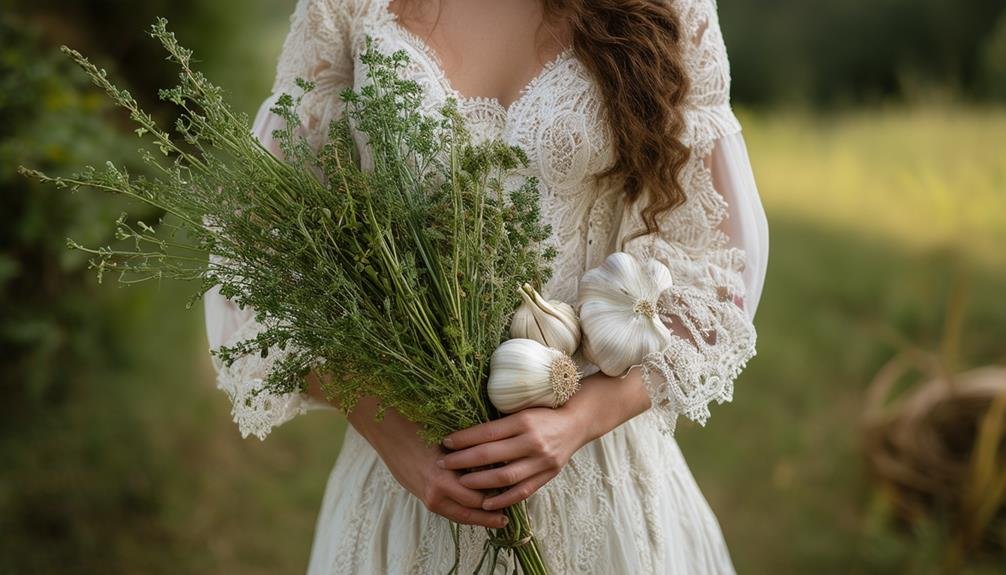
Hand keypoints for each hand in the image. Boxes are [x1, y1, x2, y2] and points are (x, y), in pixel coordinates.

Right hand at [343, 394, 509, 529]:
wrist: (387, 430)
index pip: (478, 496)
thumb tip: (498, 458)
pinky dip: (465, 513)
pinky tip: (478, 510)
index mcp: (442, 478)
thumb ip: (470, 452)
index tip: (515, 491)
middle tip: (511, 509)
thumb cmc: (419, 427)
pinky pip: (449, 512)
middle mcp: (435, 493)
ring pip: (460, 516)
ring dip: (479, 517)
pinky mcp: (423, 497)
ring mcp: (427, 497)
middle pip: (472, 510)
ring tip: (498, 518)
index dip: (499, 495)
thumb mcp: (448, 438)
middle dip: (492, 511)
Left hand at [437, 406, 591, 510]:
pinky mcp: (547, 475)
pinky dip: (503, 499)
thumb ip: (500, 422)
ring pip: (505, 476)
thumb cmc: (543, 413)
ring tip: (460, 481)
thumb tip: (465, 431)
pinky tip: (486, 502)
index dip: (464, 439)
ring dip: (479, 481)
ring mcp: (541, 461)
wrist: (575, 424)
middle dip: (463, 460)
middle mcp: (533, 441)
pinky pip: (522, 491)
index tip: (446, 442)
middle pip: (491, 455)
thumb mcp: (521, 410)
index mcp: (524, 421)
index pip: (487, 432)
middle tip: (443, 463)